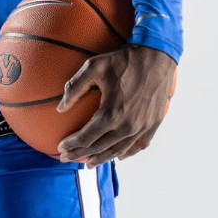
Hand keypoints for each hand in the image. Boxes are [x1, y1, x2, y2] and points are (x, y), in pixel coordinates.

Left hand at [56, 46, 177, 167]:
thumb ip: (74, 87)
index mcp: (110, 114)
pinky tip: (119, 156)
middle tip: (67, 158)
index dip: (71, 145)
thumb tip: (60, 108)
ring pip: (118, 150)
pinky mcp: (154, 123)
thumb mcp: (93, 66)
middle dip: (80, 155)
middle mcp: (126, 126)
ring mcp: (142, 127)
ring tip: (89, 162)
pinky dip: (128, 153)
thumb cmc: (123, 59)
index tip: (60, 148)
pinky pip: (140, 145)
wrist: (157, 55)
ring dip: (102, 158)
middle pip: (99, 148)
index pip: (86, 138)